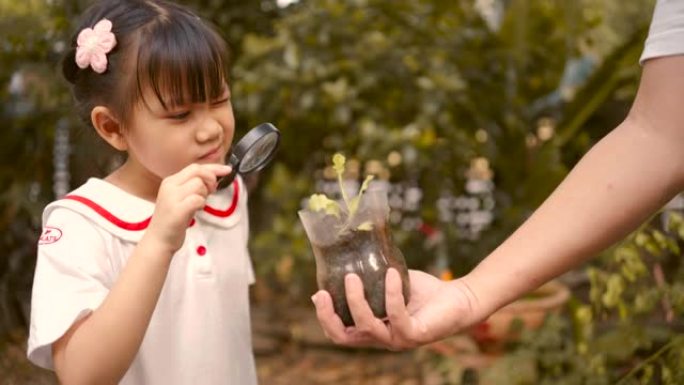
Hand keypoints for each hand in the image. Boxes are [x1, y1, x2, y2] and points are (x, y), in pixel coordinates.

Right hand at [146, 163, 231, 253]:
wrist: (159, 240)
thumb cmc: (174, 221)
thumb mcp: (182, 198)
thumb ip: (195, 187)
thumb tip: (214, 177)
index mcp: (170, 181)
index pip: (195, 167)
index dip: (213, 168)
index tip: (227, 170)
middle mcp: (169, 186)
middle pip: (197, 171)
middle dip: (211, 179)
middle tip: (212, 191)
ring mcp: (172, 198)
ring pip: (199, 184)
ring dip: (204, 195)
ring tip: (198, 205)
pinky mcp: (177, 210)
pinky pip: (197, 199)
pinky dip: (202, 204)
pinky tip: (197, 210)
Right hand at [312, 268, 484, 349]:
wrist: (459, 298)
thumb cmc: (425, 292)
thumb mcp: (390, 283)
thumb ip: (371, 279)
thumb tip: (347, 259)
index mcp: (374, 329)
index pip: (340, 334)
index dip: (325, 318)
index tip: (318, 294)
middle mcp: (383, 338)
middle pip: (344, 338)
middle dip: (329, 317)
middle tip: (323, 294)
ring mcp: (398, 339)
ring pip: (367, 326)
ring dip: (356, 301)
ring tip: (352, 276)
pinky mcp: (416, 334)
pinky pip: (396, 315)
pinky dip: (391, 293)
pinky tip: (392, 274)